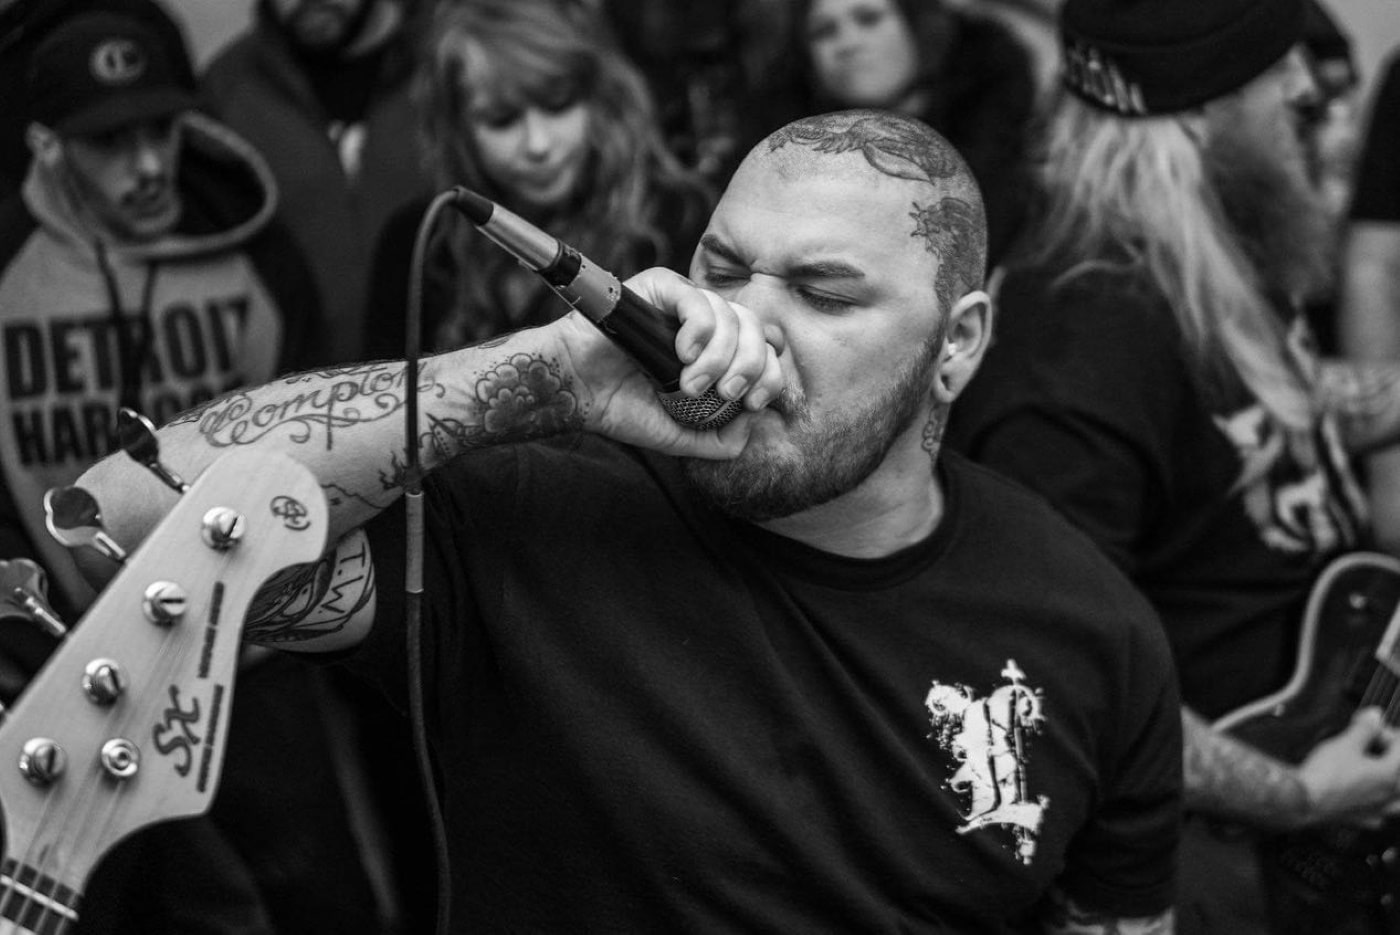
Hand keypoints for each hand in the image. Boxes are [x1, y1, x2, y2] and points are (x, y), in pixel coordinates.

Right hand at [553, 267, 783, 458]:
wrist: (578, 391)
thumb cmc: (623, 407)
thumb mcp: (682, 435)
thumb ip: (721, 440)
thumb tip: (753, 421)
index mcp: (715, 350)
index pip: (765, 347)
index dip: (771, 373)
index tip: (751, 402)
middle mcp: (705, 322)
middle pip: (755, 329)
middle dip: (751, 367)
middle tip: (727, 394)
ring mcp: (684, 302)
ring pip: (731, 315)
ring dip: (720, 356)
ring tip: (691, 385)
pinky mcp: (662, 287)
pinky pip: (698, 298)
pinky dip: (700, 329)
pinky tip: (684, 354)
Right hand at [1295, 707, 1399, 827]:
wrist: (1303, 802)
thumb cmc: (1325, 775)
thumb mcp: (1345, 743)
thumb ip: (1364, 728)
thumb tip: (1376, 715)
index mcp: (1389, 775)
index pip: (1399, 748)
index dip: (1385, 731)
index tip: (1372, 724)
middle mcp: (1388, 795)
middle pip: (1398, 773)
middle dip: (1388, 755)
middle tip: (1372, 744)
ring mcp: (1376, 810)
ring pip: (1396, 800)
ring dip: (1390, 785)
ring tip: (1380, 775)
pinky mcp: (1361, 821)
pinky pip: (1379, 814)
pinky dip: (1377, 805)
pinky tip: (1368, 800)